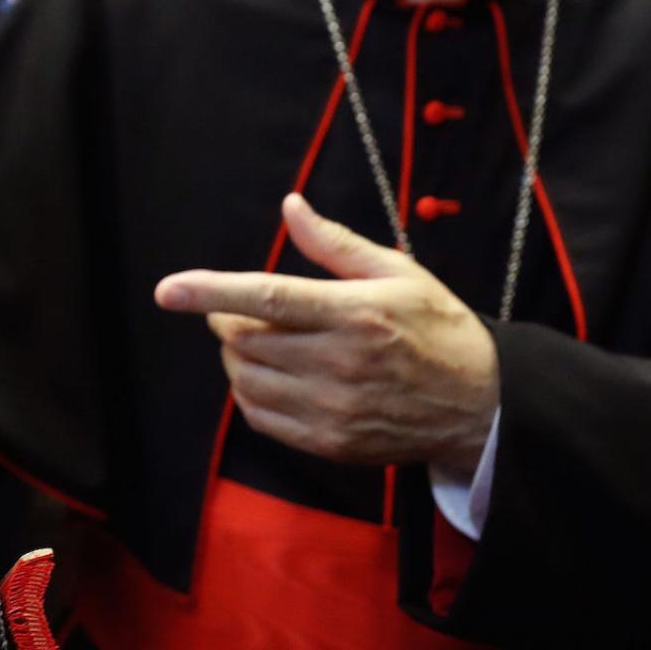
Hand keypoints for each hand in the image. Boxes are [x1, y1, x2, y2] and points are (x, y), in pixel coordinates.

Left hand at [154, 193, 498, 475]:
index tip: (168, 289)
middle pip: (246, 342)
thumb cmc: (437, 327)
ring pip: (246, 381)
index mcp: (355, 312)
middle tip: (239, 312)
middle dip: (226, 321)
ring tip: (256, 342)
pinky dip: (249, 394)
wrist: (482, 406)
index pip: (267, 298)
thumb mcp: (396, 272)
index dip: (211, 292)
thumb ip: (334, 243)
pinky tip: (269, 376)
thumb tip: (290, 206)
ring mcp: (334, 408)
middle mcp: (341, 363)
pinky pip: (261, 418)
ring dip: (235, 358)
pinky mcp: (330, 442)